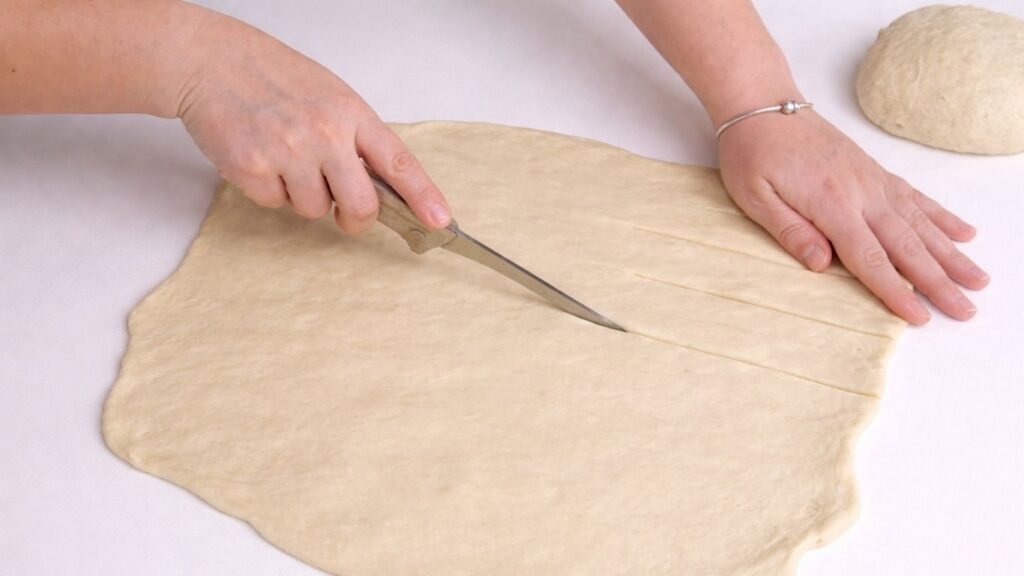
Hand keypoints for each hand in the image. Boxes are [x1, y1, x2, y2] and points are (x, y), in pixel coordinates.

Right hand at [175, 13, 449, 232]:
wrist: (210, 62)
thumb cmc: (272, 77)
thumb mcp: (329, 96)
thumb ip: (356, 138)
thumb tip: (381, 187)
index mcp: (350, 113)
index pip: (398, 161)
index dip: (422, 196)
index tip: (440, 221)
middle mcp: (324, 133)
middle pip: (361, 205)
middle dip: (355, 217)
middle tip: (345, 211)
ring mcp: (288, 152)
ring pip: (314, 210)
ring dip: (302, 196)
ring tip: (285, 157)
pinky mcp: (252, 169)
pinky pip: (274, 204)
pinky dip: (268, 190)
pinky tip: (260, 157)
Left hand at [718, 110, 988, 323]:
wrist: (763, 105)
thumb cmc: (753, 153)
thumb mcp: (755, 197)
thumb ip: (791, 231)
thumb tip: (822, 266)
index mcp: (831, 204)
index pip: (869, 257)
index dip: (895, 290)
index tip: (920, 317)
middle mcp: (862, 192)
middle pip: (907, 245)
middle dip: (938, 281)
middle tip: (966, 310)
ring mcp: (873, 180)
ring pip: (920, 223)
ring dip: (951, 254)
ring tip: (977, 279)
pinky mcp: (874, 171)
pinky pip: (915, 197)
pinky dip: (941, 217)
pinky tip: (964, 234)